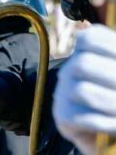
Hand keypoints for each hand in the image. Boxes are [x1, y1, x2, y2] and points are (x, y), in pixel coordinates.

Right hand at [53, 25, 115, 154]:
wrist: (110, 135)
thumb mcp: (114, 74)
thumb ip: (113, 64)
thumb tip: (105, 67)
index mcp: (88, 53)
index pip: (89, 38)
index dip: (108, 45)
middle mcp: (71, 70)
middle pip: (83, 64)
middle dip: (112, 76)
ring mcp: (64, 93)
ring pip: (82, 91)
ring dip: (110, 102)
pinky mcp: (63, 116)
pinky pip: (80, 117)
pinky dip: (105, 123)